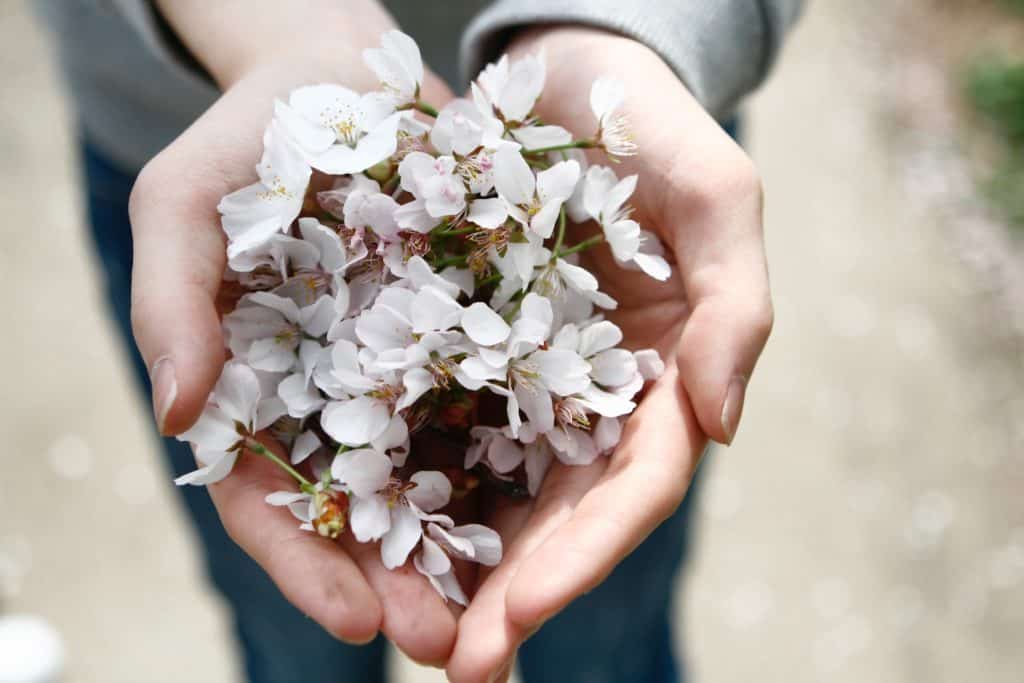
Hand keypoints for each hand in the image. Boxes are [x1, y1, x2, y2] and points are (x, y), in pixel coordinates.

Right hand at [128, 1, 460, 664]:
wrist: (339, 75)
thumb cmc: (247, 140)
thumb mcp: (184, 205)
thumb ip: (170, 304)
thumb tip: (178, 412)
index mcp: (257, 392)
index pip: (268, 500)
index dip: (304, 563)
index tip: (354, 620)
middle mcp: (336, 397)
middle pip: (363, 510)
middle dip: (401, 584)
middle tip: (449, 647)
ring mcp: (406, 369)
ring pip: (438, 476)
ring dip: (472, 550)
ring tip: (512, 609)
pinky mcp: (472, 331)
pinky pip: (500, 401)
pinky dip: (522, 458)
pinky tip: (563, 503)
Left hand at [446, 27, 772, 681]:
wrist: (567, 75)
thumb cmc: (651, 127)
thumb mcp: (716, 194)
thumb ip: (736, 305)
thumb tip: (721, 427)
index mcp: (664, 378)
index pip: (633, 491)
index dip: (582, 559)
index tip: (518, 615)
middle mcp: (597, 397)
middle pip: (561, 516)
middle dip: (512, 593)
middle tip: (450, 662)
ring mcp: (530, 381)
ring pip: (498, 492)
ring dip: (457, 568)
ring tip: (402, 630)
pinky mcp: (466, 350)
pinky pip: (438, 426)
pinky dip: (412, 486)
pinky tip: (369, 535)